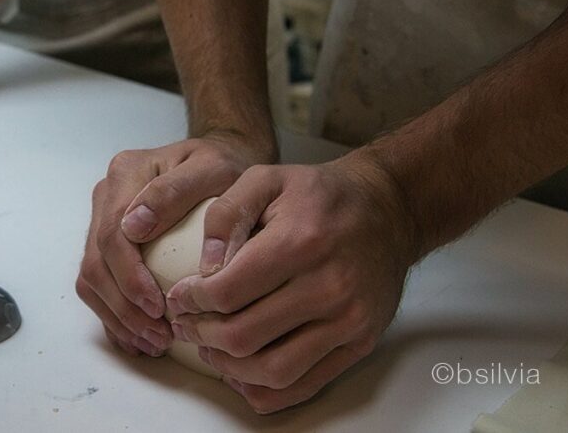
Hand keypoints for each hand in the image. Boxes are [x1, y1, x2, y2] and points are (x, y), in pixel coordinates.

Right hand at [76, 134, 275, 357]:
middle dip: (124, 308)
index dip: (129, 278)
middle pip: (96, 263)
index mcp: (125, 173)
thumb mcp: (212, 168)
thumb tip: (133, 226)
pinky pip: (98, 286)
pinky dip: (115, 317)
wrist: (224, 161)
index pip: (112, 234)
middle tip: (160, 335)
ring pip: (91, 280)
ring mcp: (103, 220)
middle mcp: (106, 196)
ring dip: (117, 318)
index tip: (159, 308)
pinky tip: (140, 339)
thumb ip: (174, 190)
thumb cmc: (224, 166)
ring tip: (154, 343)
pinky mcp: (108, 244)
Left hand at [166, 151, 416, 413]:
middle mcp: (329, 286)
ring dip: (227, 367)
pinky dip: (263, 390)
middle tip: (186, 324)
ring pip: (272, 370)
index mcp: (300, 242)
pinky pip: (304, 385)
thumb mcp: (266, 178)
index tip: (179, 296)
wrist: (388, 209)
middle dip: (202, 335)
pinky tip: (240, 373)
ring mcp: (349, 320)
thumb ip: (226, 214)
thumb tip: (204, 266)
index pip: (228, 291)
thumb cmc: (318, 194)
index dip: (192, 300)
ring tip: (208, 348)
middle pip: (244, 336)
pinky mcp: (360, 343)